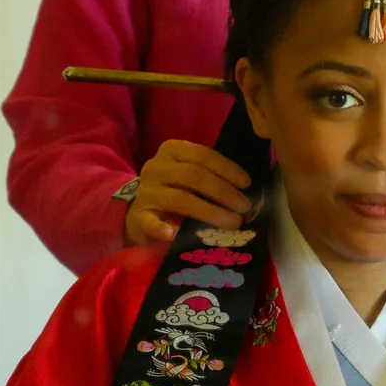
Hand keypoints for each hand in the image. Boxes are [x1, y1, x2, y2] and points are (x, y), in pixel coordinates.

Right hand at [122, 140, 254, 246]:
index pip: (202, 155)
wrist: (142, 209)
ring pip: (180, 199)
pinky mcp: (138, 216)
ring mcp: (146, 192)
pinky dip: (162, 229)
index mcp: (171, 151)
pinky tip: (174, 235)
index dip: (227, 168)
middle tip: (244, 206)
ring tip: (232, 222)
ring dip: (210, 212)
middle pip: (193, 175)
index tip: (246, 183)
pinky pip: (150, 222)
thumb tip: (245, 190)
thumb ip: (210, 175)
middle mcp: (156, 167)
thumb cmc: (174, 188)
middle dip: (223, 191)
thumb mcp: (188, 172)